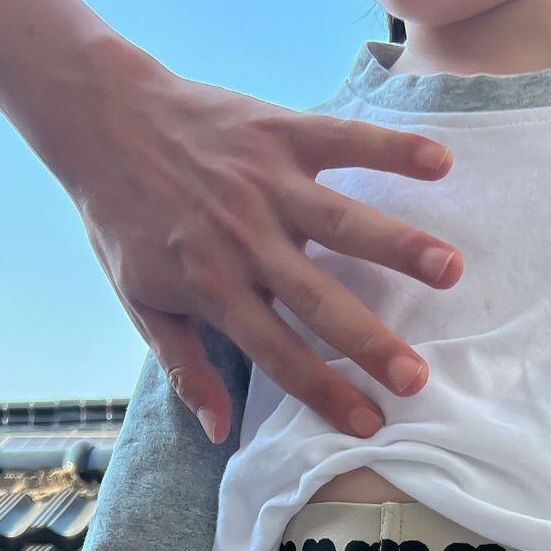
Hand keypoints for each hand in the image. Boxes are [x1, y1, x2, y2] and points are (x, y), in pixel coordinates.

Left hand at [60, 46, 464, 442]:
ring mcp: (265, 184)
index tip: (372, 424)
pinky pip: (342, 141)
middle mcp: (245, 241)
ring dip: (398, 246)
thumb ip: (184, 367)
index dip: (325, 393)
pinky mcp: (278, 132)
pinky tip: (440, 164)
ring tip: (450, 271)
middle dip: (370, 343)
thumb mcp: (140, 302)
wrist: (101, 119)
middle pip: (319, 301)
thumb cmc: (122, 218)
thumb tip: (220, 431)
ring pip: (341, 222)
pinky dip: (391, 148)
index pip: (278, 354)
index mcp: (213, 288)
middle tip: (417, 377)